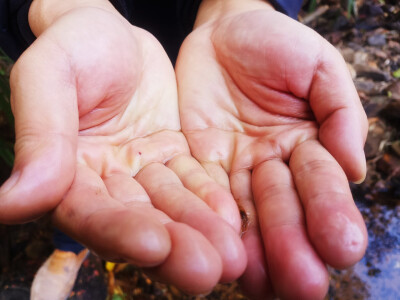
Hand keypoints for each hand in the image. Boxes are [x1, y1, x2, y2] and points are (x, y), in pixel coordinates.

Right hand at [0, 3, 245, 292]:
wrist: (116, 33)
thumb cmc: (77, 45)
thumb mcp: (51, 75)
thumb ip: (40, 136)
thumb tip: (11, 205)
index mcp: (67, 171)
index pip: (90, 211)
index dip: (119, 230)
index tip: (153, 245)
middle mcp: (106, 181)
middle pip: (138, 221)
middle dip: (174, 247)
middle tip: (208, 271)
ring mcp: (142, 171)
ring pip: (172, 208)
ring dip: (201, 233)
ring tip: (232, 258)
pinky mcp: (173, 158)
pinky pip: (194, 182)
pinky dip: (213, 202)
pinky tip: (233, 219)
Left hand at [176, 2, 367, 298]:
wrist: (224, 33)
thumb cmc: (276, 43)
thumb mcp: (317, 66)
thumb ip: (338, 112)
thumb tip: (353, 169)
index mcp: (308, 143)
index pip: (321, 183)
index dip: (331, 212)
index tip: (342, 246)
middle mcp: (273, 164)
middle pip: (283, 209)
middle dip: (293, 245)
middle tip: (304, 286)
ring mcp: (235, 167)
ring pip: (245, 213)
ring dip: (253, 250)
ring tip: (261, 284)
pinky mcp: (200, 162)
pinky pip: (204, 194)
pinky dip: (210, 222)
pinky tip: (218, 251)